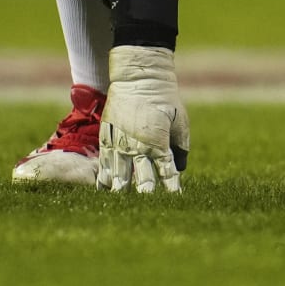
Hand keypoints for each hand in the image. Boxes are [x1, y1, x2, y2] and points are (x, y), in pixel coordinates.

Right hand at [97, 46, 189, 193]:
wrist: (139, 78)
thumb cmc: (165, 98)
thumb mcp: (180, 120)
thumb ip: (180, 144)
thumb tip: (181, 165)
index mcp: (158, 142)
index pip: (166, 171)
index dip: (171, 187)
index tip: (174, 198)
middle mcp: (137, 146)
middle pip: (141, 178)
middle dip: (146, 193)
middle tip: (148, 207)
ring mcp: (119, 142)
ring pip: (118, 174)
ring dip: (121, 190)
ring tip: (122, 204)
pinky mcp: (106, 137)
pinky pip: (103, 162)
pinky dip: (104, 177)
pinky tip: (104, 188)